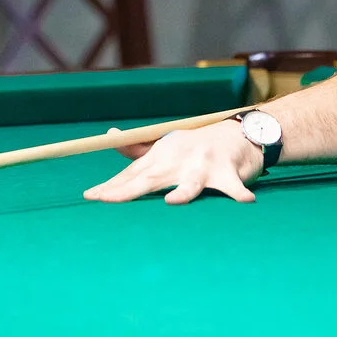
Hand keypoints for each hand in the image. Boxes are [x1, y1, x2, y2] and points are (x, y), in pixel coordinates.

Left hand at [82, 121, 263, 204]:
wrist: (238, 133)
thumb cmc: (196, 146)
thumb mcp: (166, 145)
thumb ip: (137, 148)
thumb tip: (110, 136)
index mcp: (162, 155)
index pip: (132, 174)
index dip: (111, 186)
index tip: (91, 196)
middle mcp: (179, 160)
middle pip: (151, 179)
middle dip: (128, 190)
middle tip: (107, 199)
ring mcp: (204, 166)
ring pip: (192, 183)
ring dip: (184, 192)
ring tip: (173, 201)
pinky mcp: (228, 172)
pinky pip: (233, 187)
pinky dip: (239, 194)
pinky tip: (245, 202)